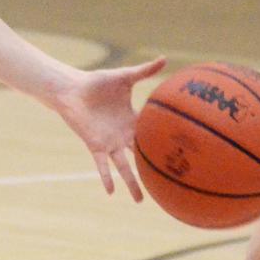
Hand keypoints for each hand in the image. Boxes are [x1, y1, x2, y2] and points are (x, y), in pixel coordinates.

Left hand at [54, 57, 166, 200]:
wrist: (71, 89)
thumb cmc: (97, 82)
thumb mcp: (124, 77)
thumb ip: (144, 71)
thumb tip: (165, 58)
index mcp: (133, 121)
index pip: (154, 135)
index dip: (168, 145)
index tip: (187, 157)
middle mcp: (123, 136)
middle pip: (142, 157)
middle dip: (154, 172)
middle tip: (169, 187)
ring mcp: (109, 143)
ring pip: (123, 167)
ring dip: (131, 183)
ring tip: (140, 200)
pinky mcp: (94, 145)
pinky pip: (101, 164)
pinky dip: (106, 177)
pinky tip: (111, 191)